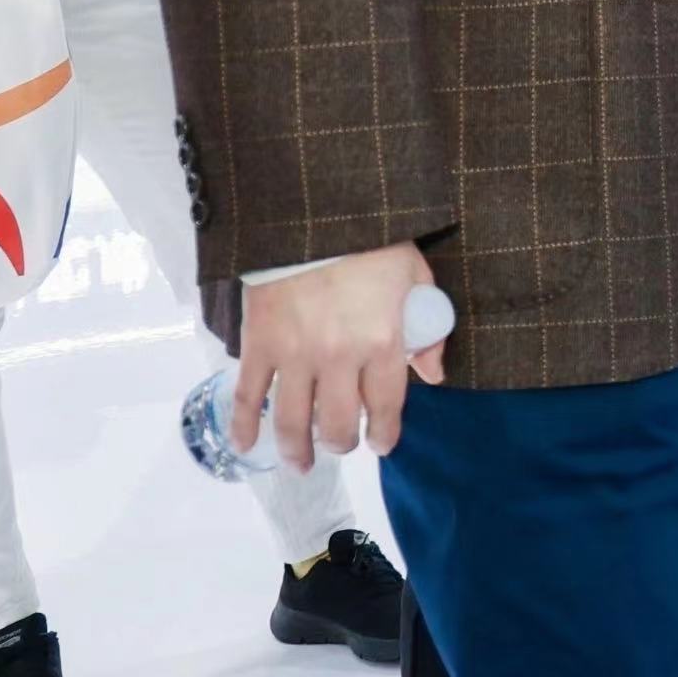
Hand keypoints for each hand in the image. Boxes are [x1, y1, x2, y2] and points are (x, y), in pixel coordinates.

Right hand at [231, 242, 446, 471]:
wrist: (315, 212)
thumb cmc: (372, 243)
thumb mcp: (416, 278)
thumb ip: (429, 328)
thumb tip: (434, 375)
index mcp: (382, 341)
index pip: (385, 407)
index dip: (383, 434)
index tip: (380, 444)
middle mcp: (339, 356)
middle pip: (336, 424)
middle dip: (340, 443)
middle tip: (340, 444)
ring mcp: (295, 353)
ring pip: (292, 420)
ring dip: (295, 450)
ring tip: (300, 463)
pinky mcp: (259, 342)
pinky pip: (248, 394)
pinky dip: (244, 424)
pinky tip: (245, 443)